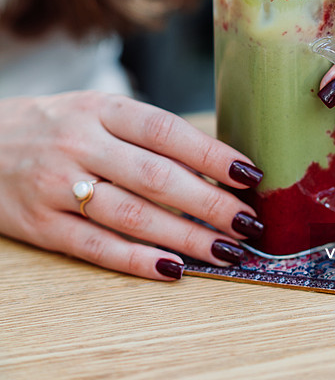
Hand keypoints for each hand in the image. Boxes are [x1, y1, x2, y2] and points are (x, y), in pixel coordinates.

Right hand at [0, 92, 263, 279]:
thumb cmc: (52, 127)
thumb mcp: (94, 112)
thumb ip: (143, 135)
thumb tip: (213, 166)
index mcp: (100, 110)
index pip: (167, 131)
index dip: (212, 155)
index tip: (250, 175)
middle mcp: (80, 144)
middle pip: (156, 177)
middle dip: (210, 202)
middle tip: (249, 222)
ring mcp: (57, 185)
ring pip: (131, 215)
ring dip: (185, 236)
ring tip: (226, 251)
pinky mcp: (40, 224)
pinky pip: (95, 247)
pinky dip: (137, 260)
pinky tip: (173, 269)